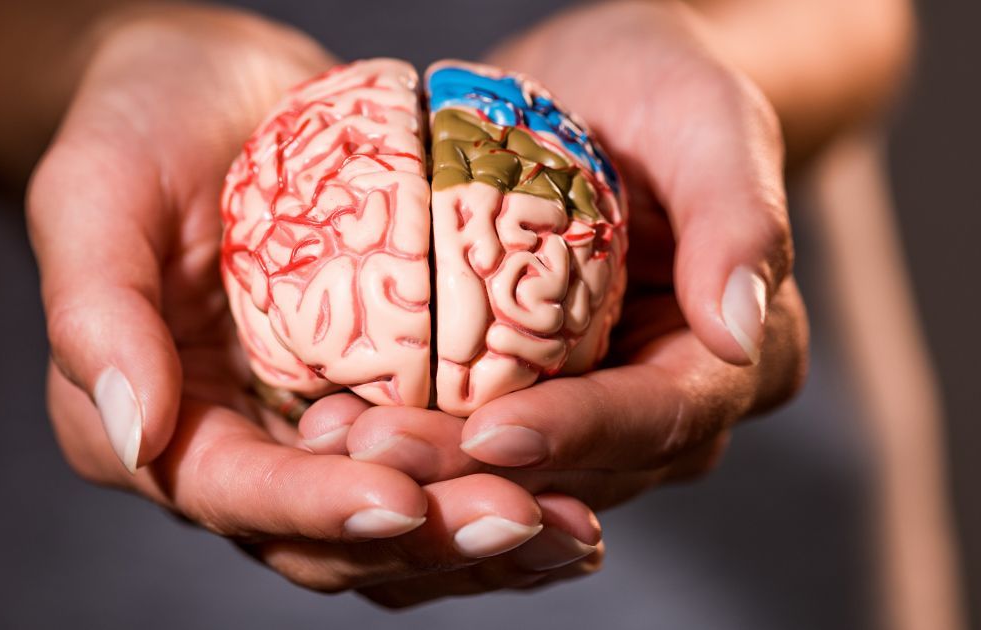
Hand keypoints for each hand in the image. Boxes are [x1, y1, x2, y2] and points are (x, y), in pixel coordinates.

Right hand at [28, 5, 602, 606]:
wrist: (210, 88)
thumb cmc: (139, 125)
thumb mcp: (94, 193)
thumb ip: (98, 312)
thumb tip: (136, 436)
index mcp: (154, 429)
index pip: (233, 496)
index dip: (315, 509)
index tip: (401, 501)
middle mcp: (233, 452)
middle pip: (329, 535)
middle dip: (426, 539)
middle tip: (525, 519)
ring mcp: (306, 434)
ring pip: (394, 522)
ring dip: (479, 536)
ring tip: (574, 525)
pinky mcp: (369, 400)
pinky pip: (436, 462)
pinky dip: (499, 480)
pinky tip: (576, 481)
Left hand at [299, 0, 807, 518]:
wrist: (597, 87)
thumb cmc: (661, 88)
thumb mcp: (708, 117)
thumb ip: (740, 215)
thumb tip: (740, 329)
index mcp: (736, 361)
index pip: (661, 418)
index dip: (577, 436)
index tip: (491, 433)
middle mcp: (668, 410)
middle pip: (576, 469)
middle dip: (473, 471)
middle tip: (374, 449)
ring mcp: (592, 413)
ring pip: (513, 475)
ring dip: (424, 470)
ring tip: (332, 442)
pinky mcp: (526, 397)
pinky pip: (468, 437)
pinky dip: (407, 438)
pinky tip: (332, 424)